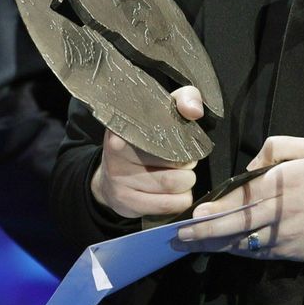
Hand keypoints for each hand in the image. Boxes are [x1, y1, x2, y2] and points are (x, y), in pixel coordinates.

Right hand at [89, 86, 203, 218]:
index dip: (178, 139)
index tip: (181, 142)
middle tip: (184, 163)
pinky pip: (169, 205)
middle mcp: (116, 152)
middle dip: (187, 165)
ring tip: (180, 177)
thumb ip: (183, 99)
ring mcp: (119, 179)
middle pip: (173, 162)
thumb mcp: (161, 113)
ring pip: (173, 184)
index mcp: (123, 126)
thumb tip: (193, 110)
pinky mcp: (126, 203)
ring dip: (185, 183)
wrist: (110, 178)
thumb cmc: (142, 143)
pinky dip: (180, 200)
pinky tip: (174, 194)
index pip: (158, 128)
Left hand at [171, 136, 303, 261]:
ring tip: (191, 243)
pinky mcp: (287, 251)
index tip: (198, 211)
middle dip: (208, 230)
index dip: (219, 206)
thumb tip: (249, 166)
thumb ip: (276, 147)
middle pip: (238, 223)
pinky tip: (218, 248)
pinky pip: (256, 252)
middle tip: (183, 234)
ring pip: (243, 241)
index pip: (245, 196)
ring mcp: (283, 235)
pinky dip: (235, 251)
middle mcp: (281, 212)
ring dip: (215, 244)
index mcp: (284, 184)